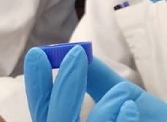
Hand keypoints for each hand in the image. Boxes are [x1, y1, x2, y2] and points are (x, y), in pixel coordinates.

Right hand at [24, 45, 166, 121]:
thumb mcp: (128, 100)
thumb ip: (100, 81)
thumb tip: (78, 52)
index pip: (47, 113)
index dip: (39, 88)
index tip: (37, 55)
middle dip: (64, 89)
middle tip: (76, 55)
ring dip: (101, 111)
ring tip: (123, 96)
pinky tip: (129, 111)